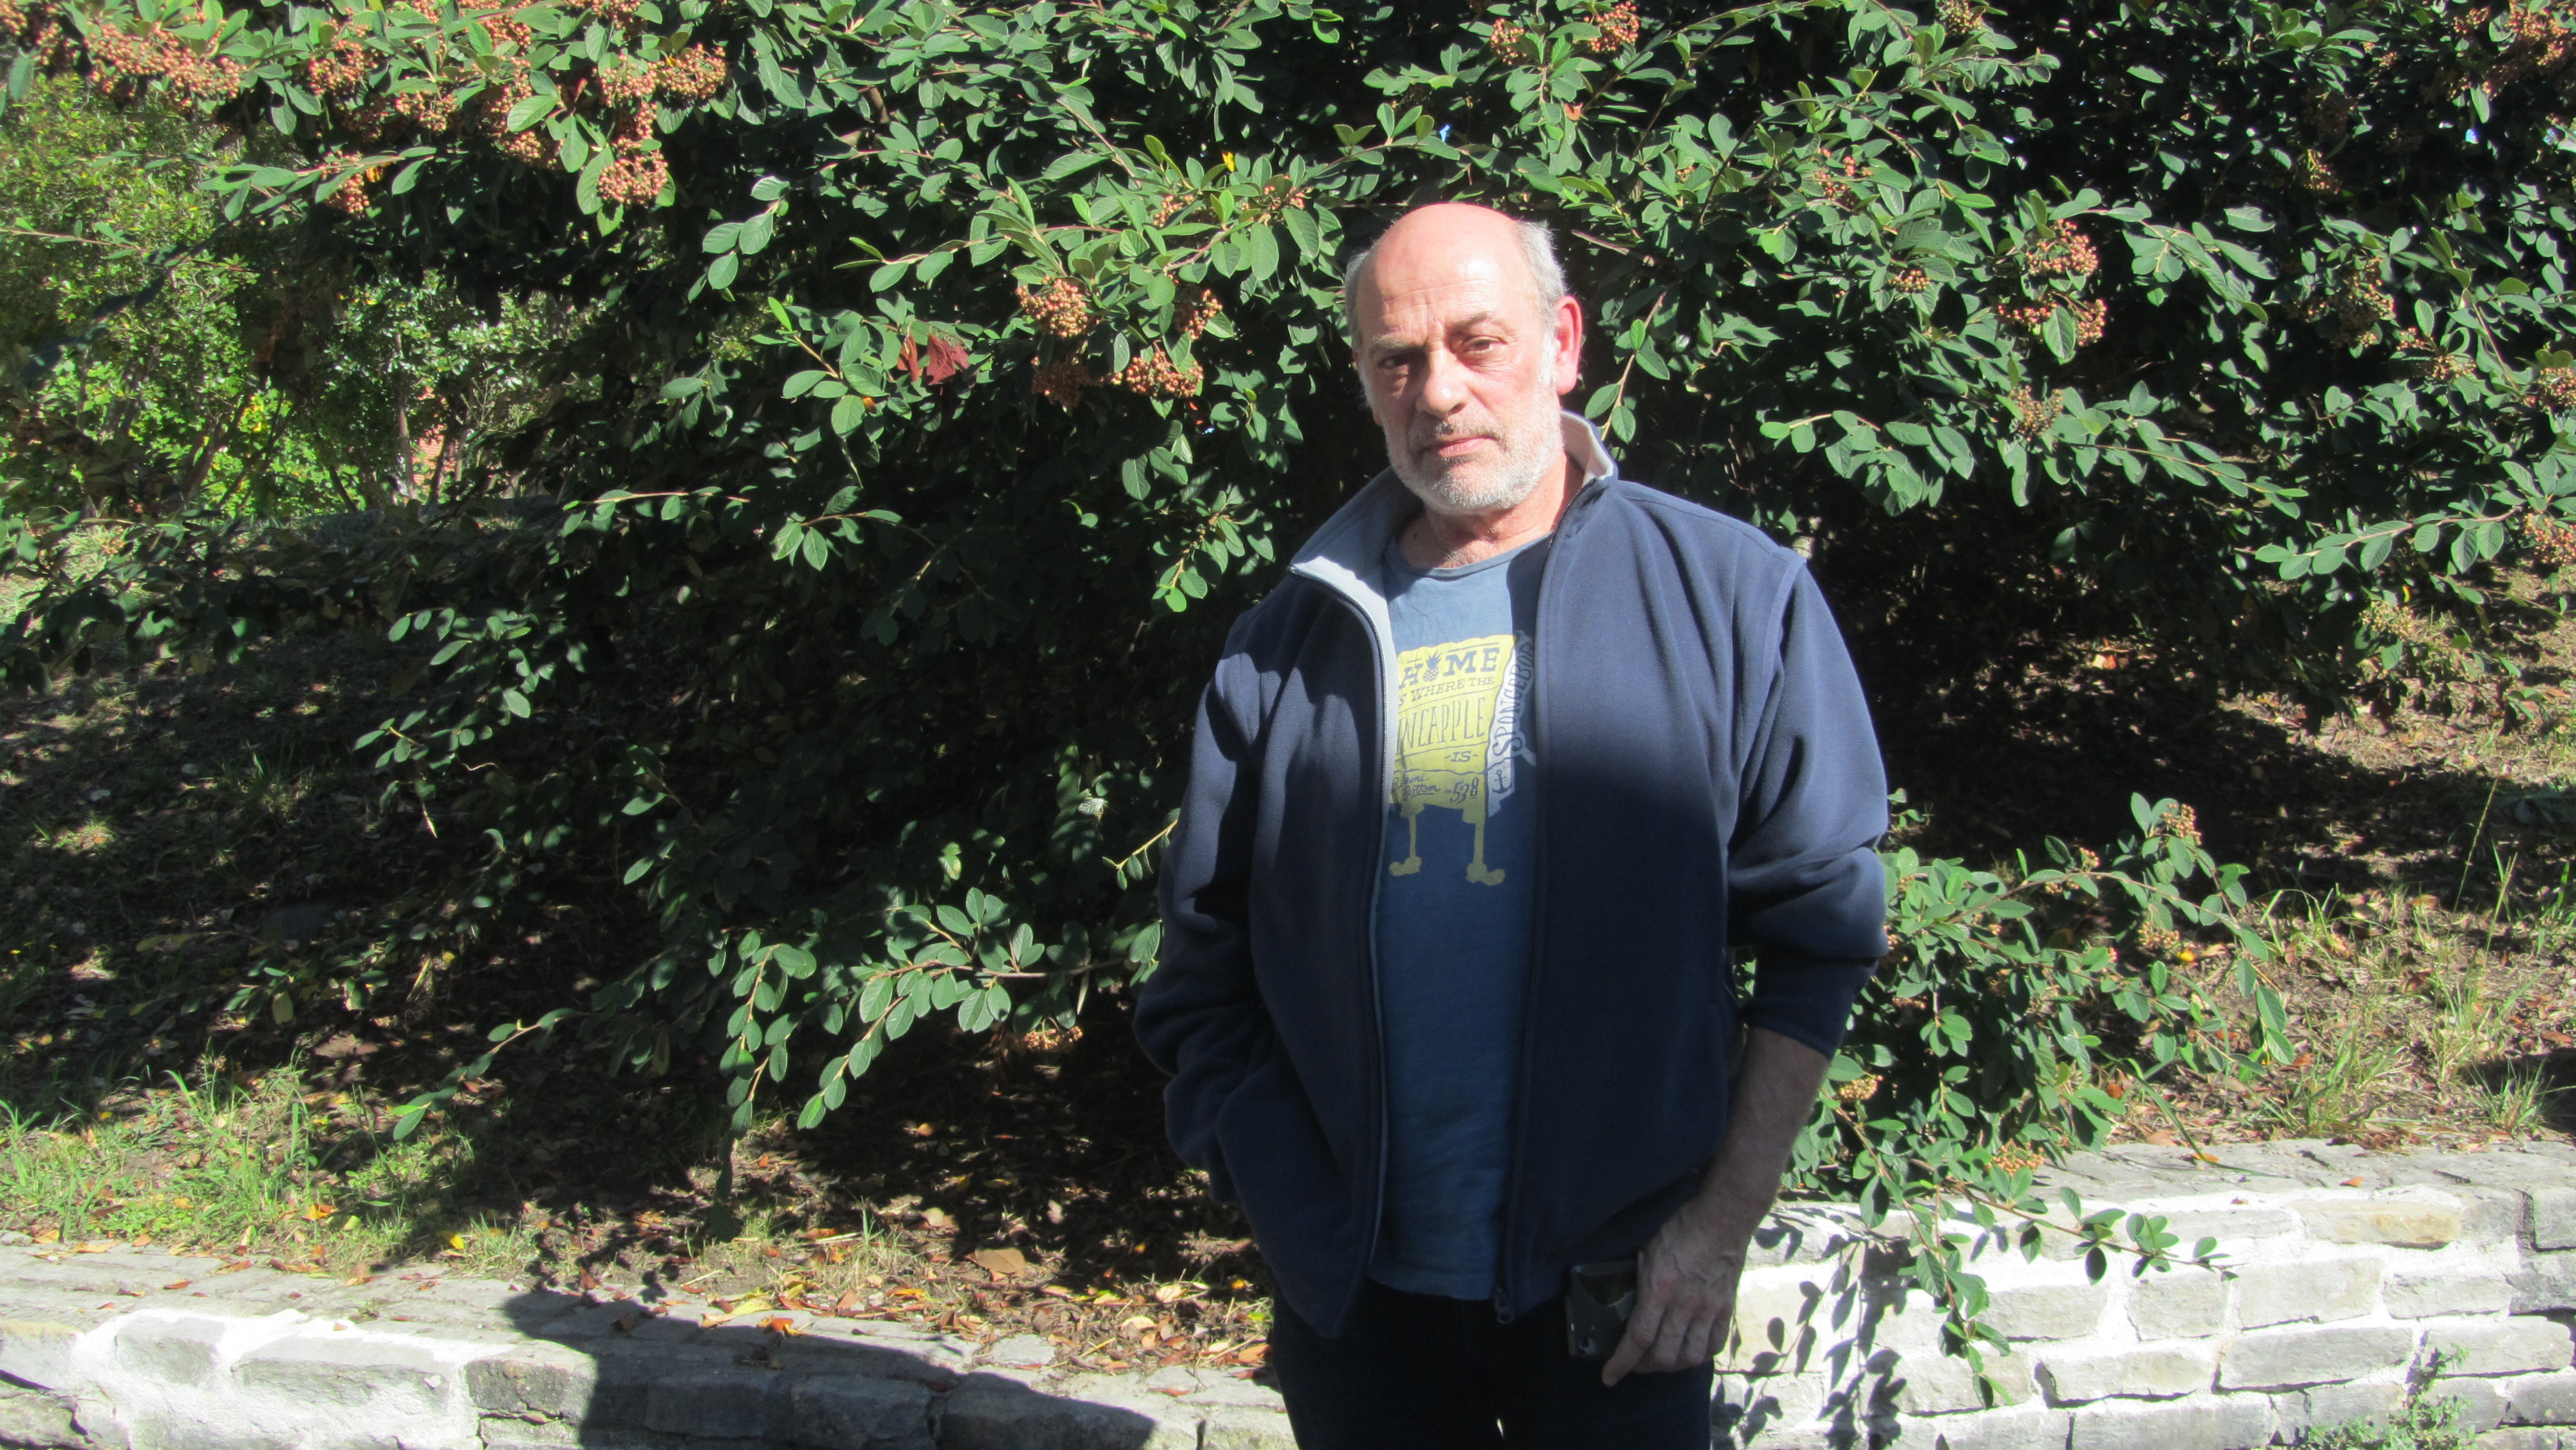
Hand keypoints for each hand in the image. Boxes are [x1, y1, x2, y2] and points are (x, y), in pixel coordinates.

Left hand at [1598, 1198, 1748, 1386]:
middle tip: (1635, 1362)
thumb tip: (1628, 1301)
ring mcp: (1708, 1308)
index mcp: (1660, 1288)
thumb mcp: (1647, 1250)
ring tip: (1662, 1359)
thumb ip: (1640, 1280)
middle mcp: (1684, 1304)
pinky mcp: (1726, 1308)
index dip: (1621, 1363)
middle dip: (1643, 1366)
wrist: (1723, 1217)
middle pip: (1663, 1355)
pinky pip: (1714, 1345)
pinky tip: (1689, 1350)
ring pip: (1690, 1357)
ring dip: (1672, 1365)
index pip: (1638, 1338)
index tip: (1609, 1377)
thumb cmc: (1680, 1228)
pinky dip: (1700, 1355)